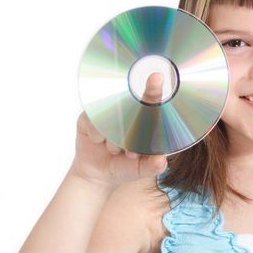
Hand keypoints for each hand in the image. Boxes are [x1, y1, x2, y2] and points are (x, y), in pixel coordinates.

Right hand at [69, 72, 166, 189]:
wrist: (98, 173)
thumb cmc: (125, 167)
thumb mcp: (140, 170)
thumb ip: (151, 167)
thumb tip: (162, 161)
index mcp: (145, 119)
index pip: (151, 101)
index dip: (153, 91)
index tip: (156, 78)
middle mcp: (128, 110)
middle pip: (129, 106)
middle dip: (129, 134)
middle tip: (130, 153)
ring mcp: (108, 111)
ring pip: (110, 118)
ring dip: (113, 140)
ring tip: (115, 151)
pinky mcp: (90, 115)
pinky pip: (93, 122)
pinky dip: (98, 136)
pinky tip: (99, 142)